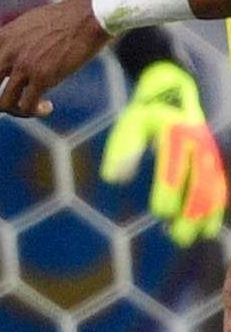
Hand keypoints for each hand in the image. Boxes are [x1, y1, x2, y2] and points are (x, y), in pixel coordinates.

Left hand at [0, 0, 105, 117]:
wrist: (88, 16)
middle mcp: (7, 54)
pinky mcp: (43, 76)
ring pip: (4, 103)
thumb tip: (7, 62)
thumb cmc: (64, 20)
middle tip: (11, 106)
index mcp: (1, 40)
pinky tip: (48, 106)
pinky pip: (27, 105)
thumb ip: (12, 44)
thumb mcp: (26, 25)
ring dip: (18, 111)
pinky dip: (35, 111)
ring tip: (36, 107)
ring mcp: (23, 65)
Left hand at [101, 59, 227, 245]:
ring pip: (215, 189)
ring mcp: (211, 154)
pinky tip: (207, 229)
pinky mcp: (216, 161)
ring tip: (192, 238)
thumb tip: (112, 179)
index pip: (173, 170)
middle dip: (191, 213)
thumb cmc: (145, 115)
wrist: (174, 93)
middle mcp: (198, 146)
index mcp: (176, 136)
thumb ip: (123, 150)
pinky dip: (216, 209)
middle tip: (178, 238)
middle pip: (200, 184)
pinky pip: (221, 187)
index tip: (159, 213)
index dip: (169, 193)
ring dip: (206, 216)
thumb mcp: (129, 125)